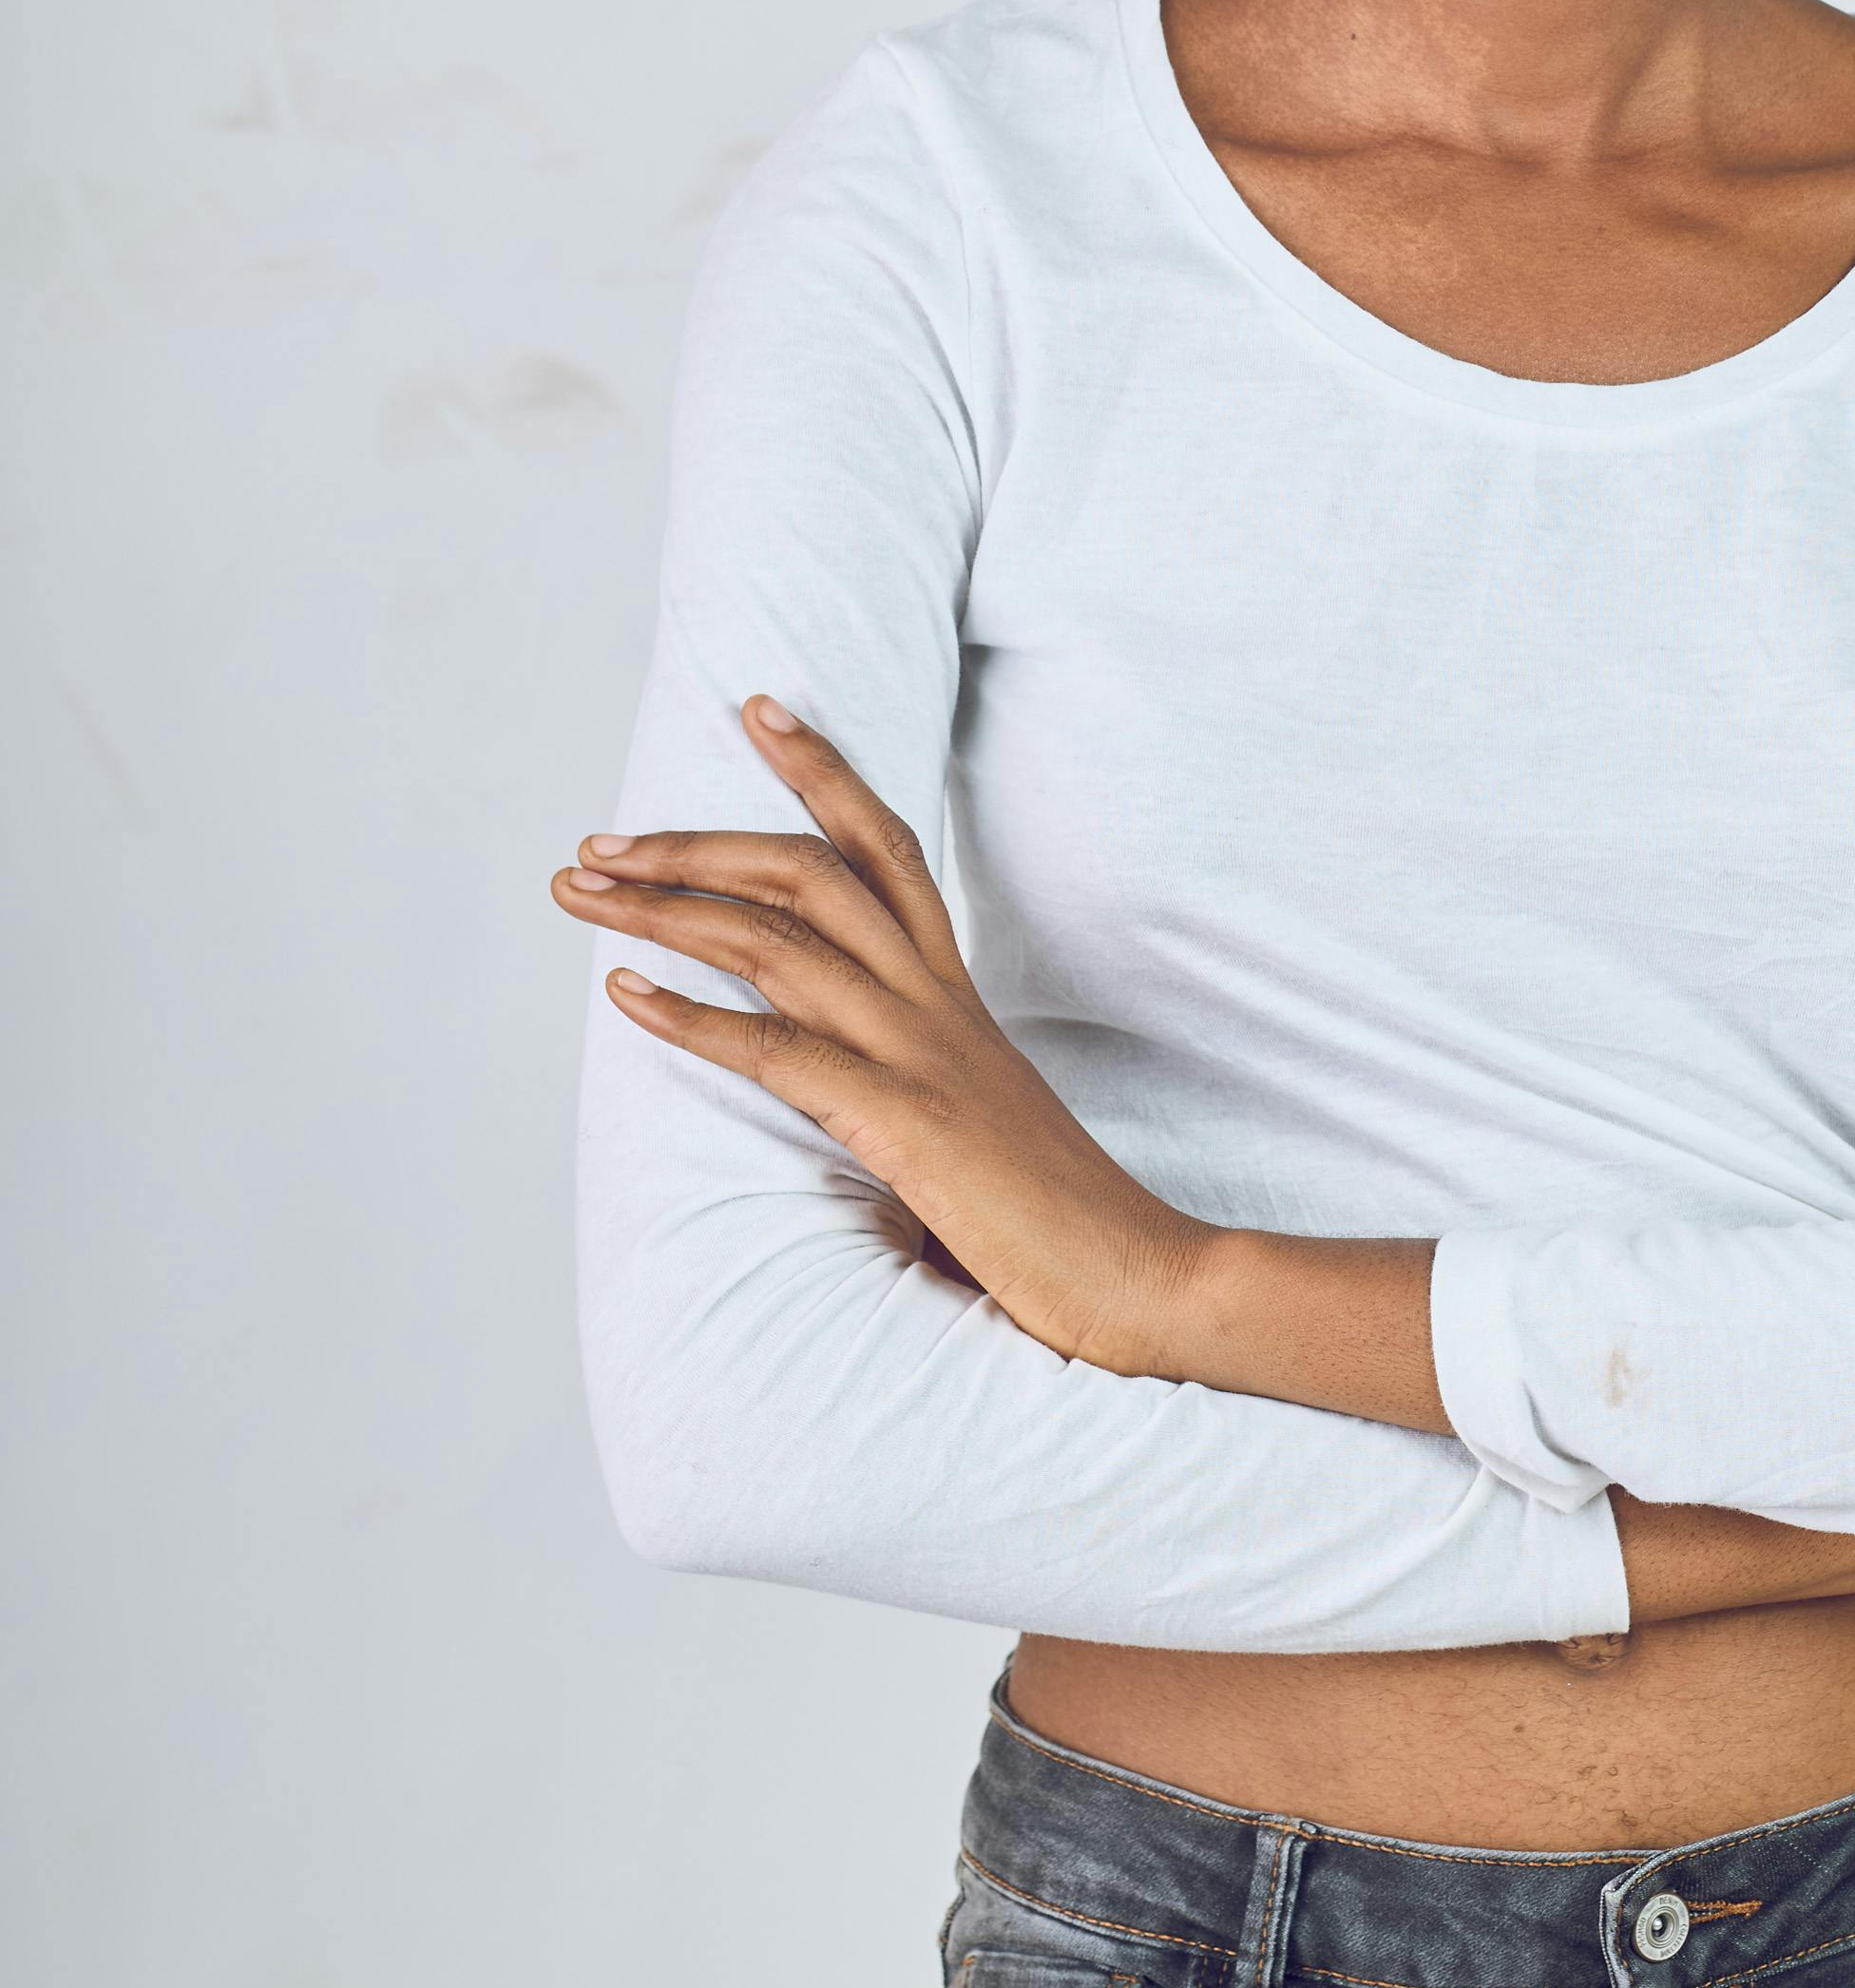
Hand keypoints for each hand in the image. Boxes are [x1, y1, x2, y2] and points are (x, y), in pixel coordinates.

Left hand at [555, 701, 1211, 1377]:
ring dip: (666, 908)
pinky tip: (627, 995)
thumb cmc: (1051, 1218)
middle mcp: (935, 1003)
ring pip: (779, 942)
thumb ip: (911, 1080)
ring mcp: (920, 1055)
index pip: (885, 849)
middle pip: (810, 873)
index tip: (760, 711)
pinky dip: (691, 1018)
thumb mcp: (972, 1119)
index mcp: (954, 996)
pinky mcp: (902, 1122)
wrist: (1138, 1276)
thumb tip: (838, 1082)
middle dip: (695, 844)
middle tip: (603, 839)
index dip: (823, 772)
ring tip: (583, 890)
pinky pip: (778, 1050)